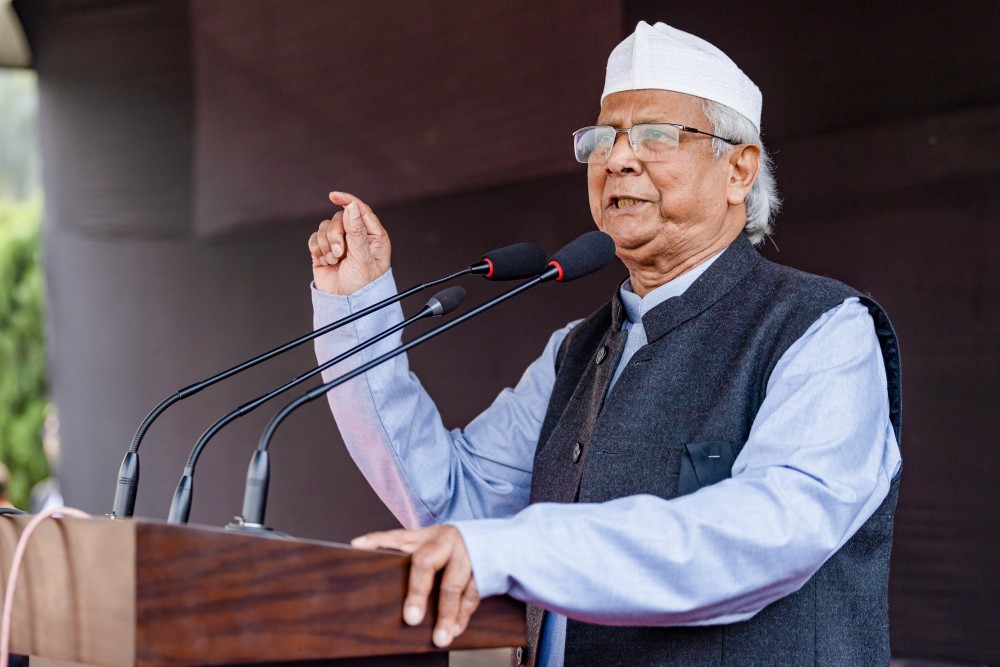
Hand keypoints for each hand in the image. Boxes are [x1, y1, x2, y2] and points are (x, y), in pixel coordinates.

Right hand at [309, 191, 391, 294]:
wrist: (346, 304)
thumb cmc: (363, 285)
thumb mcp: (362, 257)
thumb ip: (356, 231)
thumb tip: (352, 206)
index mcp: (373, 236)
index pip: (360, 210)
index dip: (347, 200)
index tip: (334, 196)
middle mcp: (357, 237)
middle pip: (339, 218)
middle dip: (336, 235)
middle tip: (340, 254)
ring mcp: (340, 243)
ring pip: (325, 227)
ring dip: (326, 244)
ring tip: (334, 261)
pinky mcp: (325, 250)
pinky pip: (315, 238)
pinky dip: (317, 249)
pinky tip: (325, 262)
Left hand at [351, 525, 479, 647]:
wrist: (492, 540)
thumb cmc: (450, 548)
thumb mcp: (429, 543)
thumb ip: (406, 553)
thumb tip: (369, 563)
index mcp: (425, 536)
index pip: (397, 536)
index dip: (377, 540)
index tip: (357, 547)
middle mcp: (443, 542)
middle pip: (425, 564)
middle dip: (418, 593)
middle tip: (411, 619)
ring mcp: (464, 555)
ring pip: (452, 586)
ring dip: (446, 614)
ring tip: (440, 637)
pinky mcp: (482, 570)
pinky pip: (471, 595)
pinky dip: (463, 616)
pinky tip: (454, 629)